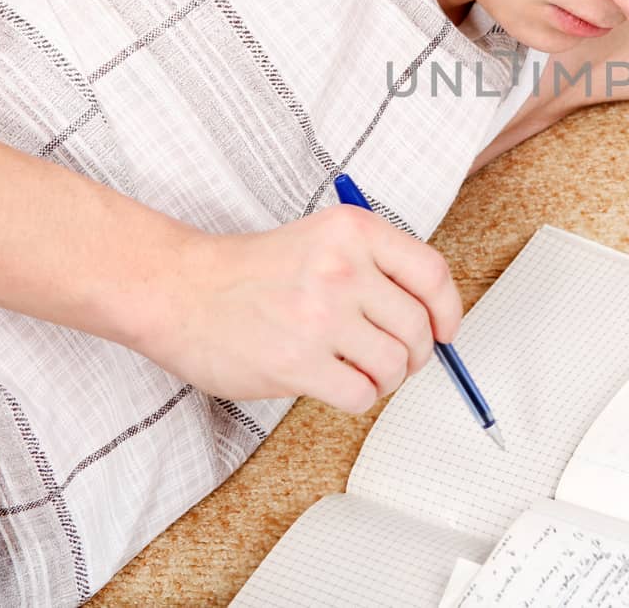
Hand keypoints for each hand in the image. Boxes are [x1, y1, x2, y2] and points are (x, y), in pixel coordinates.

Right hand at [131, 206, 463, 412]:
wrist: (180, 291)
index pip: (432, 273)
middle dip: (415, 353)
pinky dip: (359, 397)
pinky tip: (336, 384)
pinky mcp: (297, 363)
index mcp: (353, 231)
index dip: (448, 310)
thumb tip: (432, 317)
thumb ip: (375, 266)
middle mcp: (342, 269)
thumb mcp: (322, 239)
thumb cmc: (251, 271)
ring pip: (395, 365)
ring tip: (362, 371)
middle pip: (417, 327)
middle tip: (395, 359)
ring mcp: (320, 316)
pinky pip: (362, 395)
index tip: (445, 330)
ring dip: (386, 379)